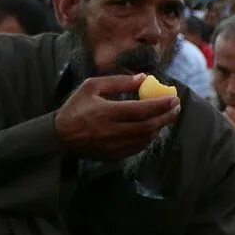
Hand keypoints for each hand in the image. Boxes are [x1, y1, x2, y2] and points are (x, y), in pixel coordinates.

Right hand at [54, 74, 179, 160]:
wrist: (58, 136)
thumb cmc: (75, 108)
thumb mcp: (91, 87)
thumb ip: (118, 82)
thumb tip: (144, 78)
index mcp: (105, 112)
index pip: (141, 110)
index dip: (160, 105)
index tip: (174, 98)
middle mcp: (111, 131)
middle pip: (148, 126)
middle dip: (166, 117)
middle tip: (176, 108)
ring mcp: (113, 146)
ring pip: (145, 139)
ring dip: (159, 128)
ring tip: (166, 116)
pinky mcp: (113, 156)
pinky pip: (137, 148)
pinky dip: (148, 138)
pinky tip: (152, 129)